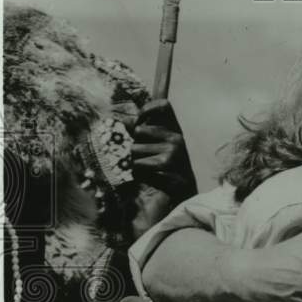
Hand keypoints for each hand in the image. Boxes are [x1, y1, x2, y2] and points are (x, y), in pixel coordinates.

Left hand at [128, 99, 197, 236]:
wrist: (181, 196)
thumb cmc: (166, 171)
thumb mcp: (158, 148)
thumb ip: (144, 133)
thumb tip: (120, 121)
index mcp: (176, 130)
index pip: (164, 105)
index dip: (147, 109)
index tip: (139, 120)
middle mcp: (176, 137)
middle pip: (138, 132)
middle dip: (134, 146)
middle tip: (144, 158)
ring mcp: (172, 151)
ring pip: (134, 150)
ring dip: (135, 162)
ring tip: (149, 171)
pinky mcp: (164, 164)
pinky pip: (136, 164)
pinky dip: (137, 174)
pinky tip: (150, 178)